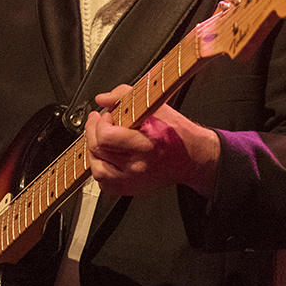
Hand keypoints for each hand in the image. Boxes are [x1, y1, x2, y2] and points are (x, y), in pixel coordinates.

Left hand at [85, 86, 218, 197]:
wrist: (192, 158)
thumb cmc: (178, 134)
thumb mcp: (157, 107)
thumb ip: (126, 96)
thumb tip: (103, 99)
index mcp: (146, 144)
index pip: (107, 137)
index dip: (101, 123)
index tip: (107, 116)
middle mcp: (138, 166)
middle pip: (98, 151)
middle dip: (93, 132)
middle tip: (99, 122)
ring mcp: (133, 180)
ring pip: (97, 169)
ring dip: (93, 152)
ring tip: (99, 140)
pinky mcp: (131, 189)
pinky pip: (104, 184)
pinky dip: (100, 169)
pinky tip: (106, 158)